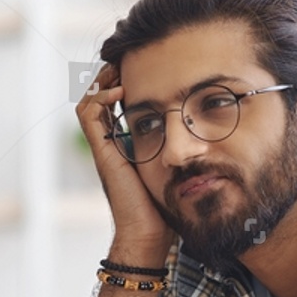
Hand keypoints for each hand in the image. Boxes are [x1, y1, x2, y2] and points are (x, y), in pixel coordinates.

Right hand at [75, 62, 174, 258]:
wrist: (149, 236)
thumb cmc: (165, 212)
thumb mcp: (176, 174)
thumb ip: (181, 157)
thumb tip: (207, 142)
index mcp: (125, 149)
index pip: (114, 108)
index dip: (122, 86)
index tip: (142, 70)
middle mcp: (110, 147)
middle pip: (98, 100)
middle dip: (110, 77)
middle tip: (128, 60)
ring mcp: (104, 150)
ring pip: (89, 102)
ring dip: (102, 82)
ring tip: (120, 68)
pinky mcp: (103, 153)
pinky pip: (89, 115)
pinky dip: (101, 97)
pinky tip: (122, 90)